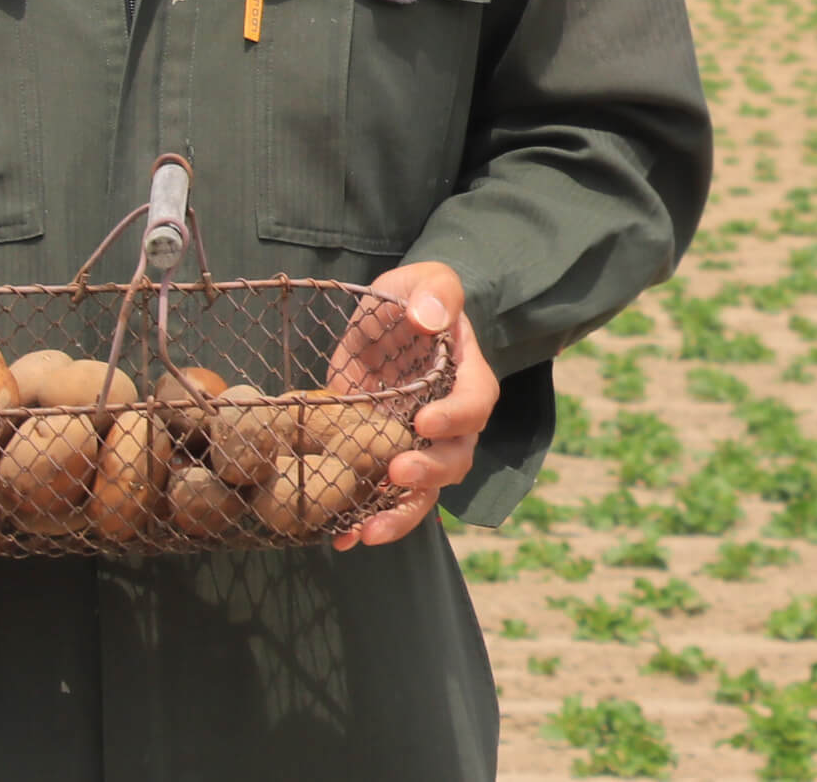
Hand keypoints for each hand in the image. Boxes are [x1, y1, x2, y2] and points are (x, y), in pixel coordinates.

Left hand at [328, 262, 499, 551]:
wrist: (391, 318)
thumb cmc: (414, 296)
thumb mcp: (427, 278)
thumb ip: (434, 291)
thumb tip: (429, 318)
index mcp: (467, 375)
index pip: (474, 403)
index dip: (454, 418)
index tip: (424, 422)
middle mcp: (451, 420)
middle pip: (455, 458)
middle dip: (429, 472)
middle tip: (396, 473)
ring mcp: (421, 445)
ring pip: (425, 491)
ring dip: (400, 514)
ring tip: (367, 530)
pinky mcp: (388, 456)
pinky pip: (388, 498)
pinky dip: (369, 519)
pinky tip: (342, 538)